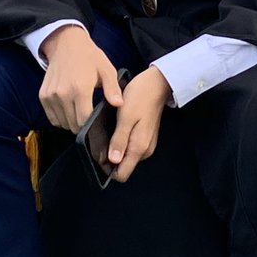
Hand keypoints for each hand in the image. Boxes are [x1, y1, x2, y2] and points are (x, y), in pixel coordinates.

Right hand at [38, 25, 123, 131]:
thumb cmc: (89, 56)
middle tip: (89, 116)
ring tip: (79, 111)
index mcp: (80, 89)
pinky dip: (60, 118)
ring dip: (70, 122)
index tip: (97, 122)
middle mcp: (63, 94)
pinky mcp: (43, 96)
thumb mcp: (106, 69)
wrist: (66, 43)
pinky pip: (51, 117)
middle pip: (72, 125)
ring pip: (61, 123)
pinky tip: (69, 109)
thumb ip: (112, 89)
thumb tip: (119, 104)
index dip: (92, 125)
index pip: (84, 121)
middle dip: (82, 125)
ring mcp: (51, 96)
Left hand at [107, 66, 170, 182]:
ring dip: (115, 148)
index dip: (107, 169)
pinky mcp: (146, 137)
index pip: (121, 174)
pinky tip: (117, 128)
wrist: (158, 83)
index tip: (98, 154)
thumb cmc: (141, 96)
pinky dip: (122, 141)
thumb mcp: (126, 116)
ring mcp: (146, 144)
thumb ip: (119, 140)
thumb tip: (112, 161)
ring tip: (109, 130)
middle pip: (122, 166)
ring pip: (125, 157)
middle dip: (110, 158)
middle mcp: (144, 150)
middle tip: (102, 138)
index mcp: (139, 147)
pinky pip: (130, 147)